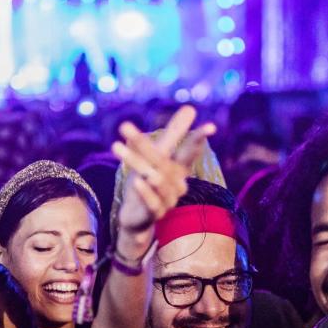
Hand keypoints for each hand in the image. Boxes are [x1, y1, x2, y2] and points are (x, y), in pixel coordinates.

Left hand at [111, 106, 217, 244]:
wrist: (137, 220)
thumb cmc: (148, 184)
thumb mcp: (156, 157)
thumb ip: (173, 135)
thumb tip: (191, 108)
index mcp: (178, 170)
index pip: (189, 153)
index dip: (198, 140)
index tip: (211, 127)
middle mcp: (176, 185)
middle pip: (162, 162)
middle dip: (143, 143)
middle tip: (123, 125)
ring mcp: (167, 201)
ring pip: (154, 179)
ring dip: (135, 162)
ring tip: (116, 147)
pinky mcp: (154, 214)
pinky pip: (153, 202)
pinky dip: (146, 192)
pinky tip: (138, 180)